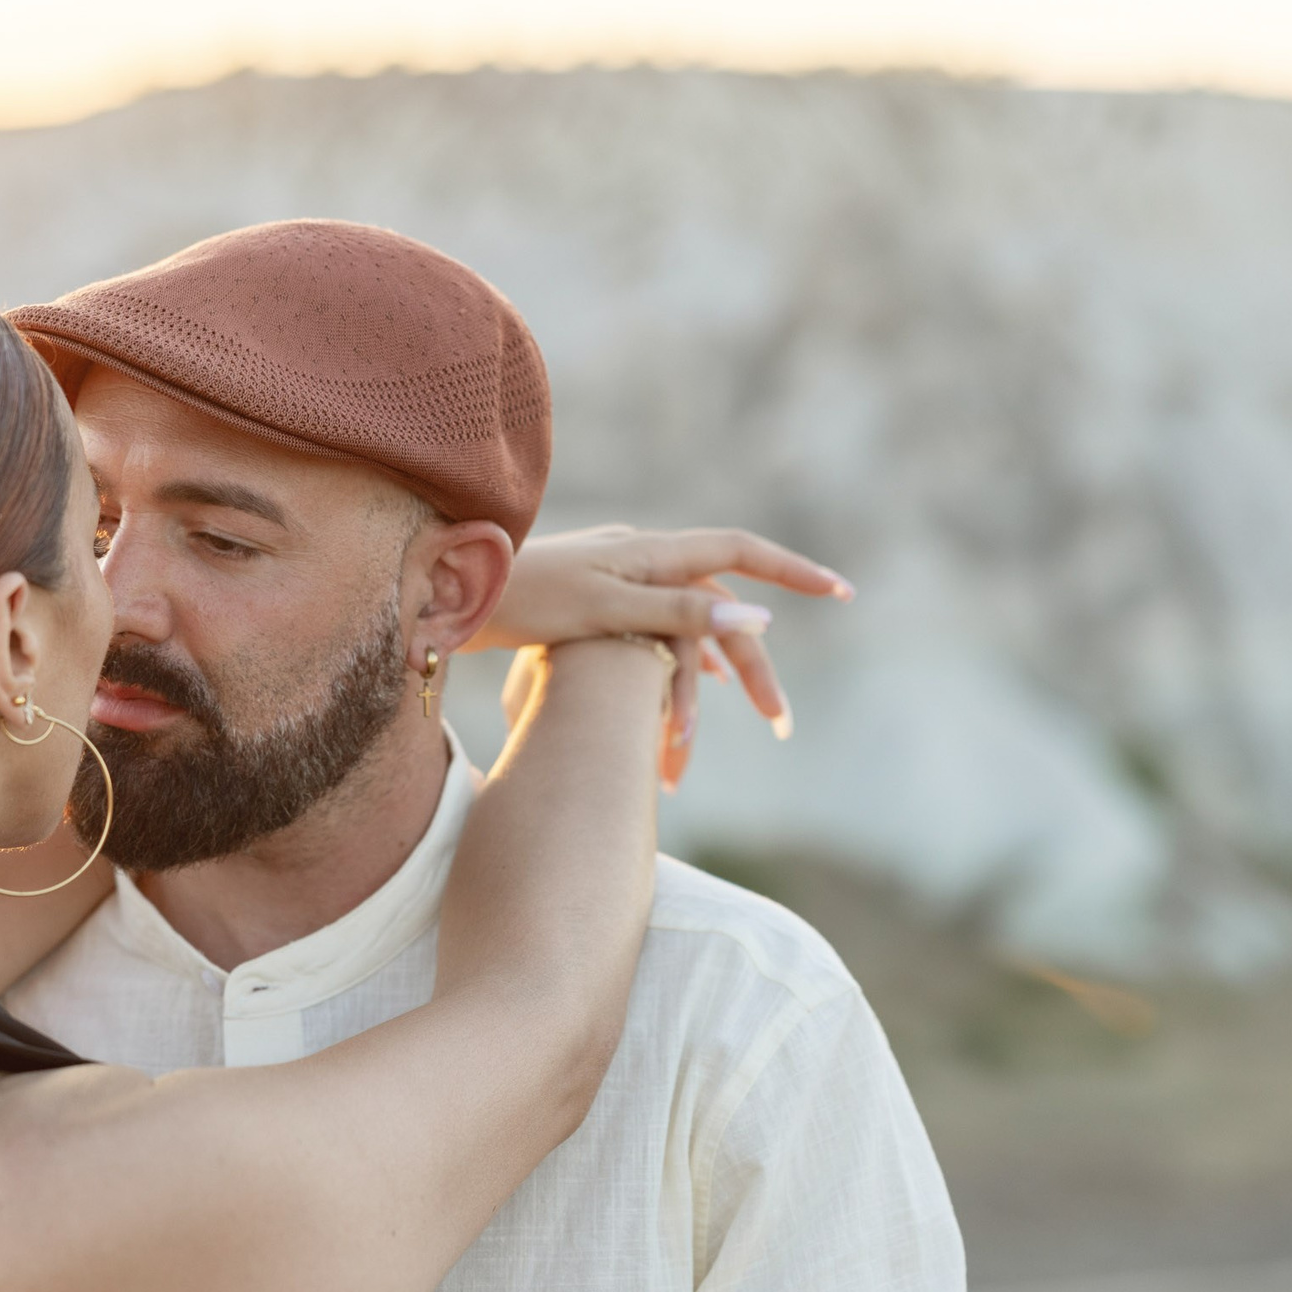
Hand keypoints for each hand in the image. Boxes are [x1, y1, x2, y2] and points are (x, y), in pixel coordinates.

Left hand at [472, 525, 852, 789]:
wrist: (449, 594)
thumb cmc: (521, 600)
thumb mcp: (607, 610)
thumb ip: (681, 616)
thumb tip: (759, 619)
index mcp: (653, 553)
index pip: (741, 553)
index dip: (794, 572)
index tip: (842, 591)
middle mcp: (643, 560)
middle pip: (719, 611)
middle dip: (753, 669)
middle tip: (780, 723)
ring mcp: (620, 582)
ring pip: (686, 633)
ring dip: (705, 688)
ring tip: (714, 739)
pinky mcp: (596, 605)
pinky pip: (657, 637)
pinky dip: (678, 671)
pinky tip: (689, 696)